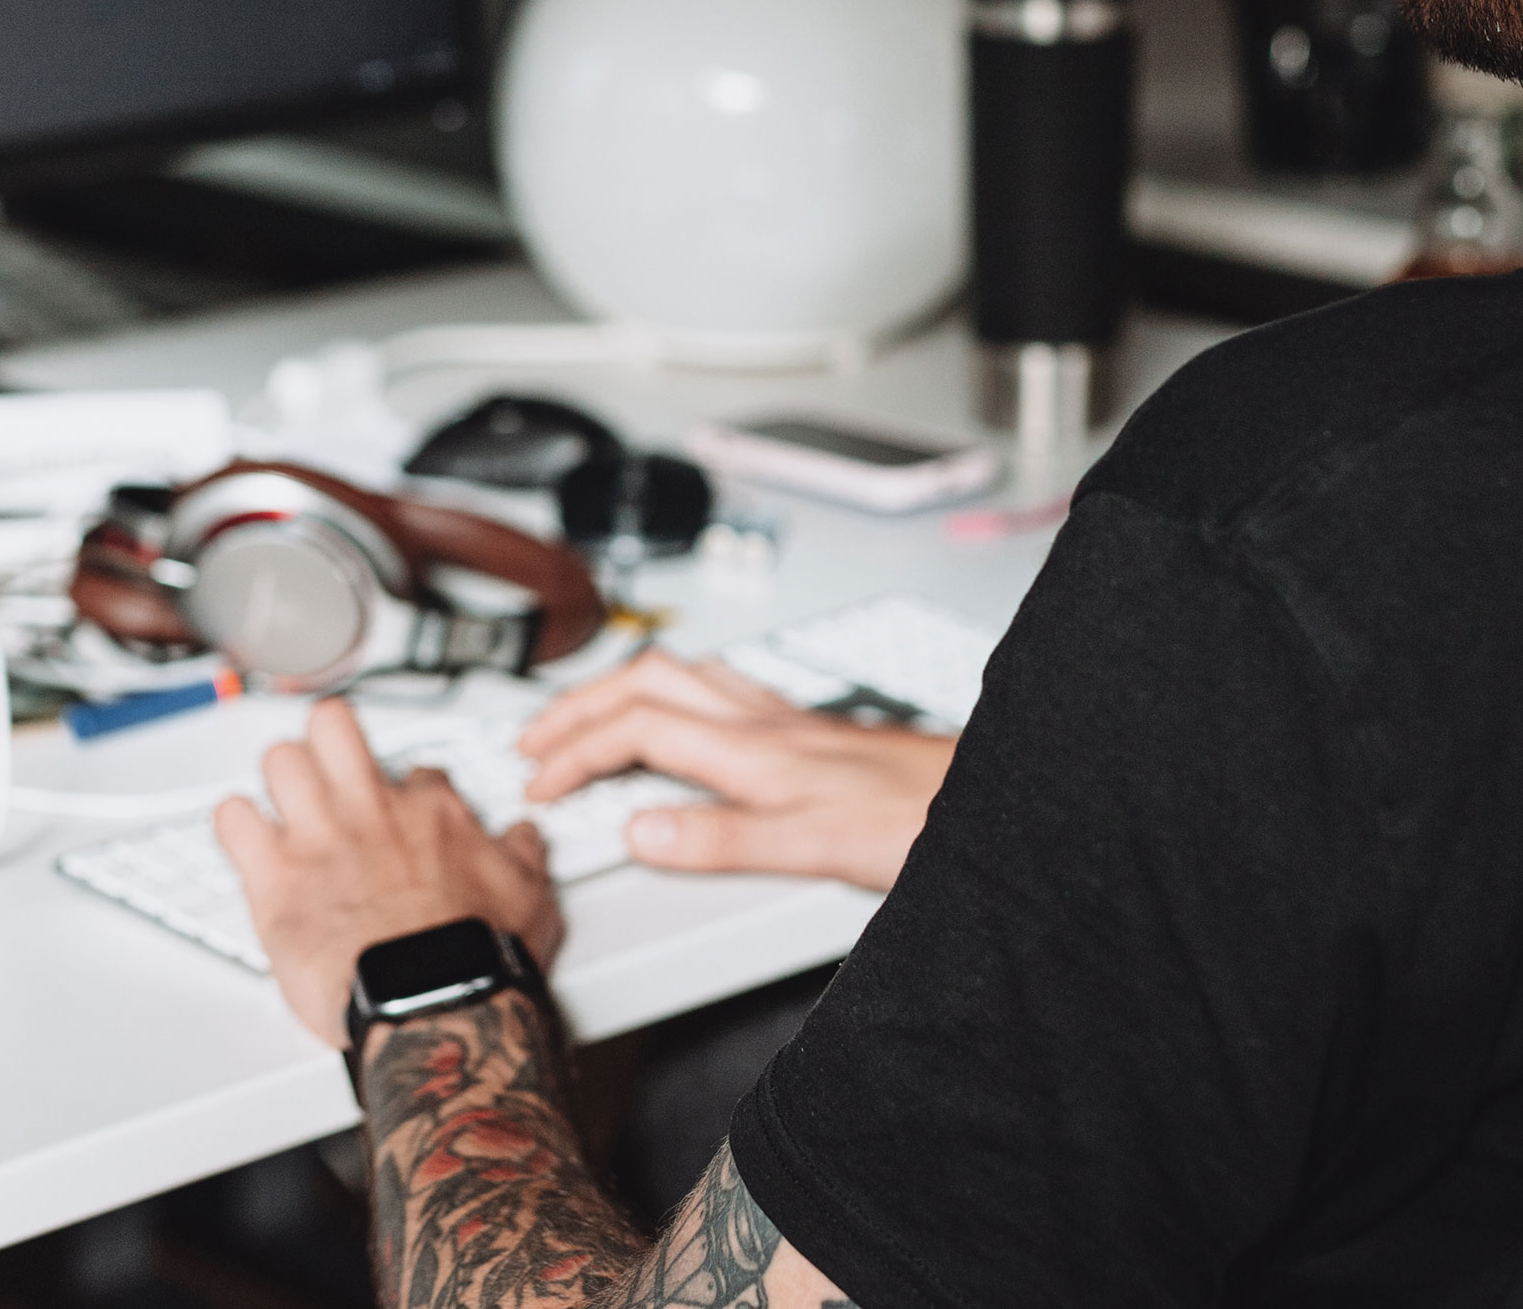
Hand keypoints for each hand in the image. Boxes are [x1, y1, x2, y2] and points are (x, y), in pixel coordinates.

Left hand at [216, 699, 565, 1048]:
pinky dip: (234, 825)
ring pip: (280, 759)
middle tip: (330, 768)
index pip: (418, 772)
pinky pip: (231, 819)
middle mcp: (371, 812)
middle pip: (334, 728)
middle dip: (327, 741)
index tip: (406, 808)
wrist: (429, 1002)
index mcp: (431, 814)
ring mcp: (319, 838)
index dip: (410, 788)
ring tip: (285, 802)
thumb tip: (525, 837)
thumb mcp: (530, 898)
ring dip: (280, 778)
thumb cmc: (473, 961)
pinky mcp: (274, 877)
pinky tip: (245, 839)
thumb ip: (523, 856)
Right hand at [516, 650, 955, 892]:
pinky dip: (677, 696)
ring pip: (684, 676)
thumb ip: (720, 839)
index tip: (538, 784)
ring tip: (586, 714)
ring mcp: (789, 723)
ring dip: (621, 687)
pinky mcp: (812, 733)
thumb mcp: (811, 846)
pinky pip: (721, 691)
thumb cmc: (917, 823)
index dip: (574, 751)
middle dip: (579, 703)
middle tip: (535, 737)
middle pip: (648, 682)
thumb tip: (636, 830)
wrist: (987, 804)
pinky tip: (688, 718)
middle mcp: (765, 724)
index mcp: (752, 751)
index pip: (635, 728)